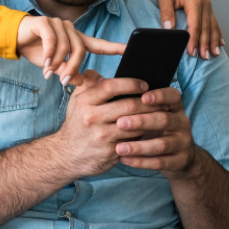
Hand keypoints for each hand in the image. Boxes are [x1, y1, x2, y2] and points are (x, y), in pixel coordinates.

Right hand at [16, 16, 124, 85]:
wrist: (14, 39)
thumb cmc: (35, 50)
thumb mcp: (53, 65)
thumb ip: (67, 71)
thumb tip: (79, 82)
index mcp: (75, 39)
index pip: (98, 44)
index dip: (114, 47)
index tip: (129, 49)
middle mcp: (70, 29)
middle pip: (81, 49)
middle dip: (73, 67)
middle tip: (65, 81)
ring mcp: (58, 24)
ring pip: (66, 46)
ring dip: (58, 62)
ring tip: (49, 72)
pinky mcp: (45, 22)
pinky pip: (52, 40)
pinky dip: (49, 53)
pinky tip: (45, 62)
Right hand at [48, 70, 162, 176]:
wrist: (67, 155)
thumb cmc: (77, 124)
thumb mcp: (77, 101)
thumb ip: (89, 84)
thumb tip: (104, 73)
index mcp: (84, 102)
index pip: (110, 86)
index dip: (131, 83)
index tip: (144, 84)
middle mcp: (91, 118)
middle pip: (128, 105)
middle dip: (148, 102)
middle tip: (161, 100)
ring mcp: (101, 136)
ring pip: (135, 124)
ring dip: (151, 118)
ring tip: (162, 113)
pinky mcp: (111, 152)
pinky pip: (134, 140)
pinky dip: (145, 134)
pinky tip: (151, 129)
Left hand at [112, 86, 198, 178]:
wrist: (180, 156)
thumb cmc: (157, 128)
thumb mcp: (153, 113)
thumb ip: (138, 103)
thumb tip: (110, 90)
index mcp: (175, 107)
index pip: (173, 96)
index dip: (159, 96)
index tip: (142, 97)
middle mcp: (181, 123)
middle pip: (164, 120)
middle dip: (141, 121)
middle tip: (120, 123)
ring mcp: (182, 143)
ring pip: (162, 144)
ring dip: (139, 146)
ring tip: (119, 147)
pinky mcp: (180, 161)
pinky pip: (160, 162)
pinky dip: (141, 162)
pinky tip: (124, 159)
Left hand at [154, 0, 222, 59]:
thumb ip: (166, 12)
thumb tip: (168, 28)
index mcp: (194, 1)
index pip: (195, 25)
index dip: (194, 40)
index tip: (192, 51)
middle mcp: (204, 3)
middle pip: (206, 27)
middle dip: (205, 44)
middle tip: (204, 57)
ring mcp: (208, 5)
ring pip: (213, 26)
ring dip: (214, 41)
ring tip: (214, 54)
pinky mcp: (207, 7)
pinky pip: (214, 22)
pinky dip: (217, 33)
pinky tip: (220, 43)